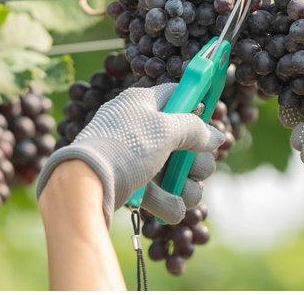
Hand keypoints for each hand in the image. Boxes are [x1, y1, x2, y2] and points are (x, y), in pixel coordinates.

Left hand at [36, 83, 224, 227]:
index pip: (177, 94)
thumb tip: (217, 136)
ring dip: (186, 186)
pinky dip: (167, 202)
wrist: (86, 184)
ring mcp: (135, 157)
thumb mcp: (164, 130)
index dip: (197, 105)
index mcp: (142, 103)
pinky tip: (170, 209)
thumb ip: (195, 129)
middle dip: (197, 161)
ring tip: (184, 194)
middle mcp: (139, 127)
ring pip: (176, 171)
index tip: (210, 118)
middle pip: (184, 141)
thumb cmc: (125, 147)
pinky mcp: (130, 184)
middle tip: (194, 169)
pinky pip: (159, 193)